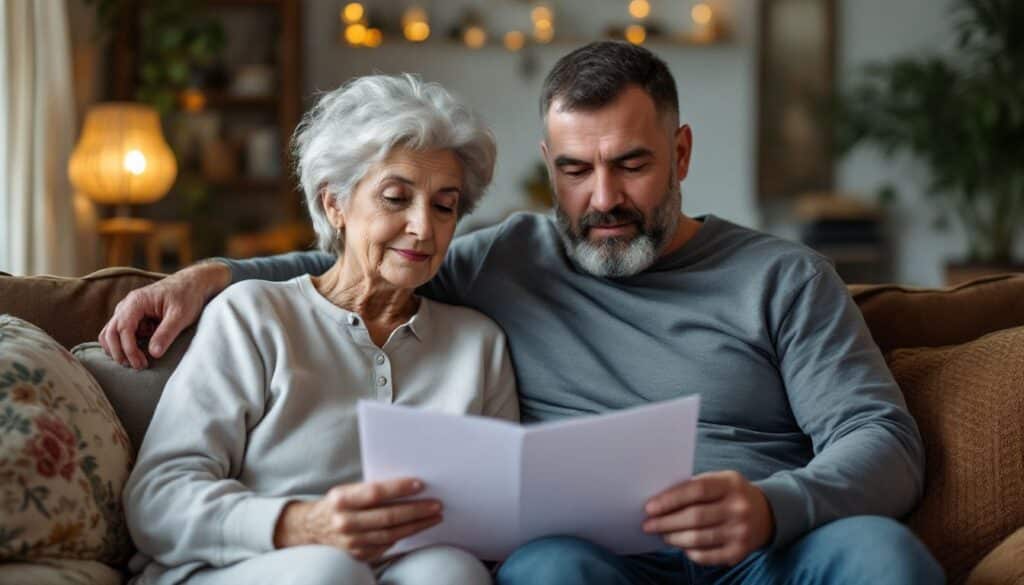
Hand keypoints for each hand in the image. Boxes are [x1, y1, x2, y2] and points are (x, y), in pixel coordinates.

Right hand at [98, 262, 230, 368]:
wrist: (192, 283)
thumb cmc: (187, 296)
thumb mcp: (181, 315)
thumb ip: (167, 332)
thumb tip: (153, 353)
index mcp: (136, 301)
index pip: (123, 329)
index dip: (128, 349)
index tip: (141, 363)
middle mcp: (127, 305)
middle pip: (110, 332)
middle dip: (120, 353)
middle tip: (137, 367)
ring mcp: (127, 310)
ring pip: (111, 333)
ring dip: (118, 349)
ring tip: (137, 362)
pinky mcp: (132, 317)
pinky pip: (120, 333)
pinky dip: (124, 344)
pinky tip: (140, 351)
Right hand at [273, 478, 442, 562]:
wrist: (311, 527)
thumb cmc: (339, 502)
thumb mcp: (348, 490)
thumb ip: (372, 489)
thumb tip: (409, 485)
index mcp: (341, 499)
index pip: (375, 492)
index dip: (399, 488)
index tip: (420, 484)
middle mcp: (344, 521)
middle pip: (388, 516)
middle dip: (416, 510)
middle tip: (437, 504)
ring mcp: (350, 541)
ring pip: (391, 534)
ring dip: (416, 525)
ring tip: (434, 517)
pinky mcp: (357, 555)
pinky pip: (386, 546)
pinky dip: (404, 536)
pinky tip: (417, 528)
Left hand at [643, 470, 774, 566]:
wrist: (766, 513)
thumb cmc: (731, 494)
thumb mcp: (720, 480)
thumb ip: (694, 486)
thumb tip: (661, 500)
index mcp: (730, 484)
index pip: (696, 490)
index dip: (670, 500)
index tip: (649, 507)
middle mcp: (738, 508)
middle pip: (695, 517)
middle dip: (666, 522)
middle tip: (648, 525)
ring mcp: (740, 532)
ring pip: (699, 539)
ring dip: (674, 538)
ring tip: (662, 535)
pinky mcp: (739, 552)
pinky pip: (707, 556)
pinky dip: (690, 552)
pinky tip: (681, 546)